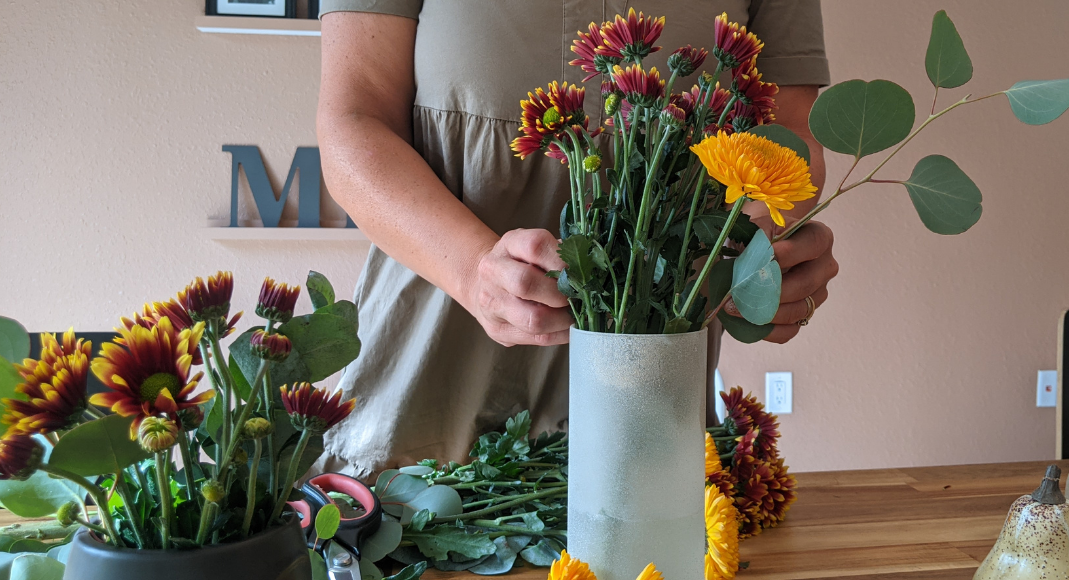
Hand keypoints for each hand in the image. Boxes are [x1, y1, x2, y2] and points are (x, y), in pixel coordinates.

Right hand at [469, 229, 572, 346]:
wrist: (486, 283)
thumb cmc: (524, 264)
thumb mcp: (539, 249)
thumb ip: (562, 255)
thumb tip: (594, 270)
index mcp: (509, 244)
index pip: (535, 246)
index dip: (563, 262)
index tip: (579, 273)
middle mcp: (493, 272)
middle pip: (526, 283)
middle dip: (561, 294)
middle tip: (578, 297)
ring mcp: (492, 303)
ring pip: (533, 319)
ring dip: (563, 320)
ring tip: (575, 314)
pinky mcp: (498, 330)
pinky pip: (537, 338)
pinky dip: (560, 334)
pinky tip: (568, 327)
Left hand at [725, 219, 837, 343]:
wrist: (758, 246)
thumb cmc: (758, 233)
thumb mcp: (758, 224)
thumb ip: (758, 236)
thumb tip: (754, 257)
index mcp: (818, 238)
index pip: (813, 245)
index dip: (790, 252)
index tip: (766, 256)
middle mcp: (823, 267)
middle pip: (805, 284)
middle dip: (770, 291)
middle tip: (740, 292)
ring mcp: (816, 293)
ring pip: (797, 310)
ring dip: (764, 313)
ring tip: (735, 308)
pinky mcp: (804, 315)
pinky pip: (790, 330)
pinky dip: (767, 330)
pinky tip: (747, 322)